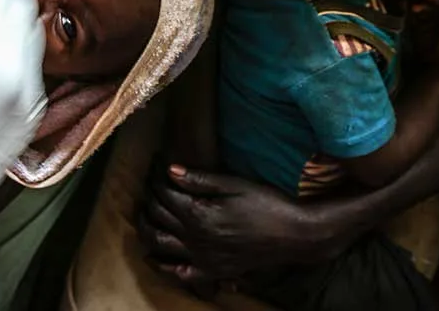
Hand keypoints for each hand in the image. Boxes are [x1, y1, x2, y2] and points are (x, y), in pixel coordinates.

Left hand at [139, 165, 338, 289]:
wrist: (295, 234)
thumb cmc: (267, 203)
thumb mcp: (234, 184)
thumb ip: (200, 179)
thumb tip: (169, 169)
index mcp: (200, 214)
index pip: (164, 194)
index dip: (156, 178)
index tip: (155, 166)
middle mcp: (196, 239)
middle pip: (158, 216)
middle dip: (149, 198)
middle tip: (149, 185)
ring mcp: (203, 258)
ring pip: (159, 245)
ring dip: (146, 228)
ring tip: (143, 214)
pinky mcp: (212, 271)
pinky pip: (179, 274)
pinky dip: (162, 267)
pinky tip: (152, 257)